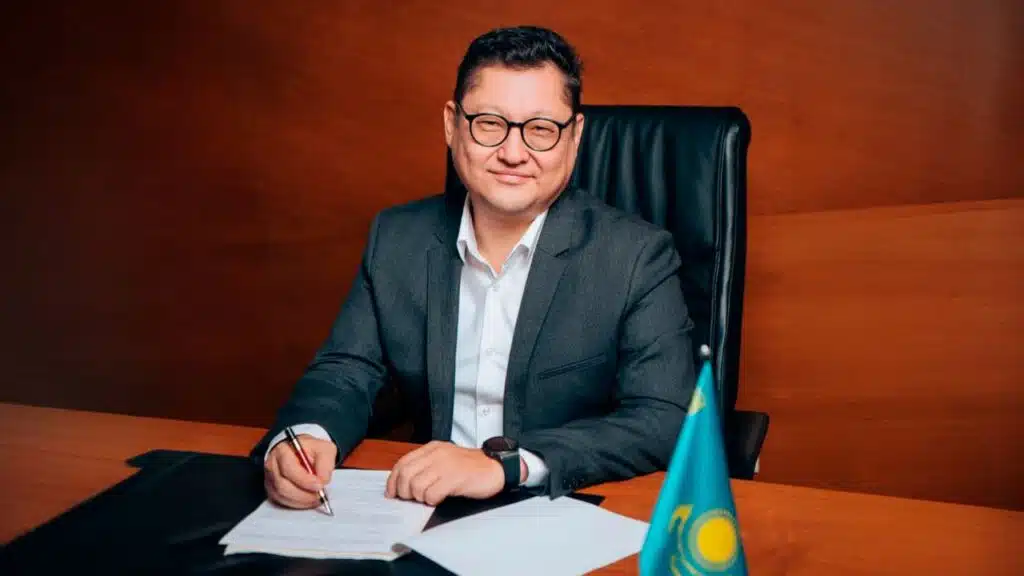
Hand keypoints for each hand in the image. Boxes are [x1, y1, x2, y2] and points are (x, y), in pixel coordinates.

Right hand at [264, 435, 336, 508]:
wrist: (301, 451)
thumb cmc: (311, 449)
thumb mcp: (324, 449)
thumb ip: (325, 464)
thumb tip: (322, 481)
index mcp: (283, 450)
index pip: (289, 468)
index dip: (304, 480)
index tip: (319, 485)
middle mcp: (272, 465)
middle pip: (282, 485)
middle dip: (304, 494)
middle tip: (320, 495)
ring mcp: (270, 478)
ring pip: (282, 496)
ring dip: (301, 501)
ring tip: (316, 498)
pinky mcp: (272, 489)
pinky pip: (281, 501)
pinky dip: (297, 504)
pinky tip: (308, 500)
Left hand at [385, 441, 506, 505]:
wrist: (497, 467)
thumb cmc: (471, 467)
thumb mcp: (445, 459)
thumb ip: (426, 466)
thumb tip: (403, 484)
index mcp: (432, 448)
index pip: (402, 463)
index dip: (393, 481)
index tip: (392, 493)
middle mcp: (437, 454)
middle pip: (405, 475)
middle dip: (404, 492)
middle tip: (412, 499)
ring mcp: (446, 465)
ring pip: (416, 486)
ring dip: (419, 497)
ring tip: (429, 498)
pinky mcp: (455, 478)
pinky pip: (432, 494)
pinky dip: (432, 501)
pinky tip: (440, 499)